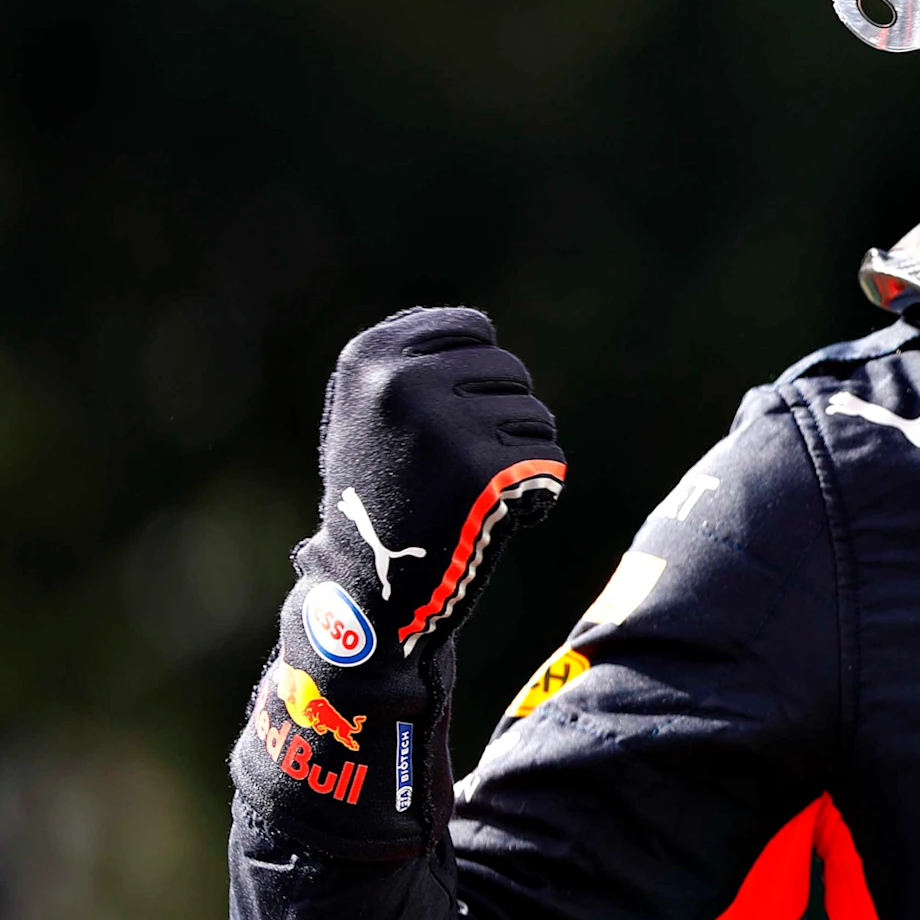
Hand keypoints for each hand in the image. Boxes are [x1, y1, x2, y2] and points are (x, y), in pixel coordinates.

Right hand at [236, 308, 564, 846]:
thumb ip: (415, 365)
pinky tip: (493, 520)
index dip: (478, 378)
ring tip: (469, 497)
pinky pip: (550, 461)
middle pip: (509, 371)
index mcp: (370, 355)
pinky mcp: (486, 470)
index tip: (452, 421)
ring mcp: (446, 423)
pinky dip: (538, 494)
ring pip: (536, 416)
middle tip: (458, 471)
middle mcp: (404, 379)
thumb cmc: (377, 499)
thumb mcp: (370, 414)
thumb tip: (479, 332)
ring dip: (520, 458)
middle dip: (500, 419)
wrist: (369, 590)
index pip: (473, 329)